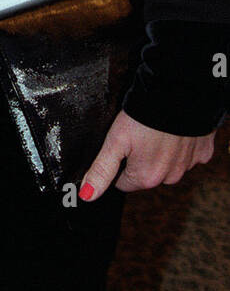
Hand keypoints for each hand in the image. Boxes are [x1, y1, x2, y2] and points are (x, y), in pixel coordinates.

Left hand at [79, 110, 214, 199]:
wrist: (179, 95)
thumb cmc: (143, 117)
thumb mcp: (115, 141)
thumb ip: (102, 169)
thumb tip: (87, 195)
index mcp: (147, 177)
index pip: (125, 182)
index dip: (120, 164)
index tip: (123, 146)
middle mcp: (169, 177)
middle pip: (147, 174)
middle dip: (141, 158)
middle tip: (139, 134)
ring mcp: (188, 166)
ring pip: (168, 164)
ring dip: (162, 152)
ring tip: (155, 130)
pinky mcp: (203, 152)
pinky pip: (188, 153)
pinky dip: (182, 144)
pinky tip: (175, 129)